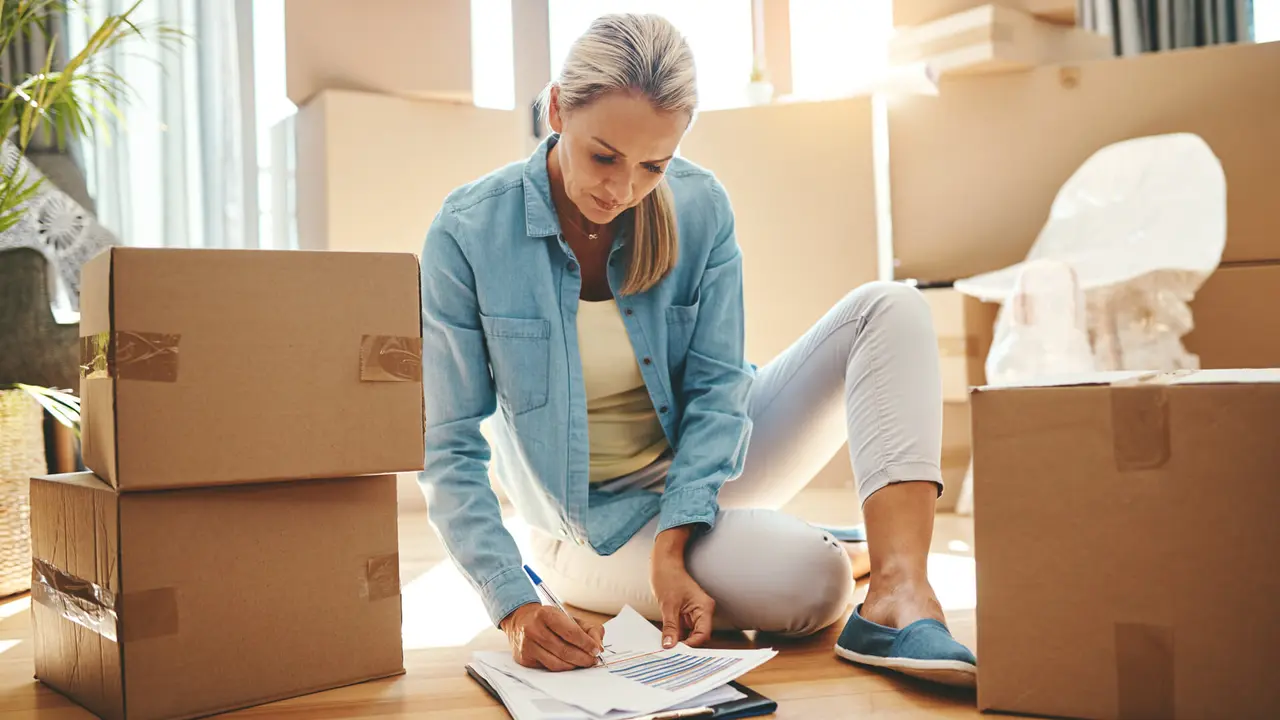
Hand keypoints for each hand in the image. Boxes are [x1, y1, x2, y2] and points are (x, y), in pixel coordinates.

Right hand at [500, 603, 604, 671]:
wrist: (520, 621)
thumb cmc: (549, 620)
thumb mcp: (568, 617)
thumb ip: (588, 629)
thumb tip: (598, 646)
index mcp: (546, 614)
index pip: (571, 632)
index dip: (586, 643)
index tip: (596, 650)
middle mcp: (534, 629)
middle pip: (564, 650)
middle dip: (583, 658)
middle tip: (593, 660)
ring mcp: (527, 645)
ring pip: (556, 662)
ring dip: (574, 665)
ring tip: (583, 663)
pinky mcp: (525, 658)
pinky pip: (548, 667)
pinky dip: (562, 668)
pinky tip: (569, 664)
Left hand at [651, 527, 714, 647]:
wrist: (664, 563)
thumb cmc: (669, 577)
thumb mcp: (668, 605)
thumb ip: (670, 627)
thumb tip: (669, 645)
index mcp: (704, 607)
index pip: (703, 634)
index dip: (692, 644)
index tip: (677, 650)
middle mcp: (703, 611)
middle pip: (698, 636)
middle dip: (686, 644)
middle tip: (672, 652)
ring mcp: (695, 612)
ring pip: (690, 633)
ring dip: (680, 640)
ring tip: (668, 646)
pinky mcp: (687, 613)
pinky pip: (684, 628)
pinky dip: (677, 634)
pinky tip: (668, 639)